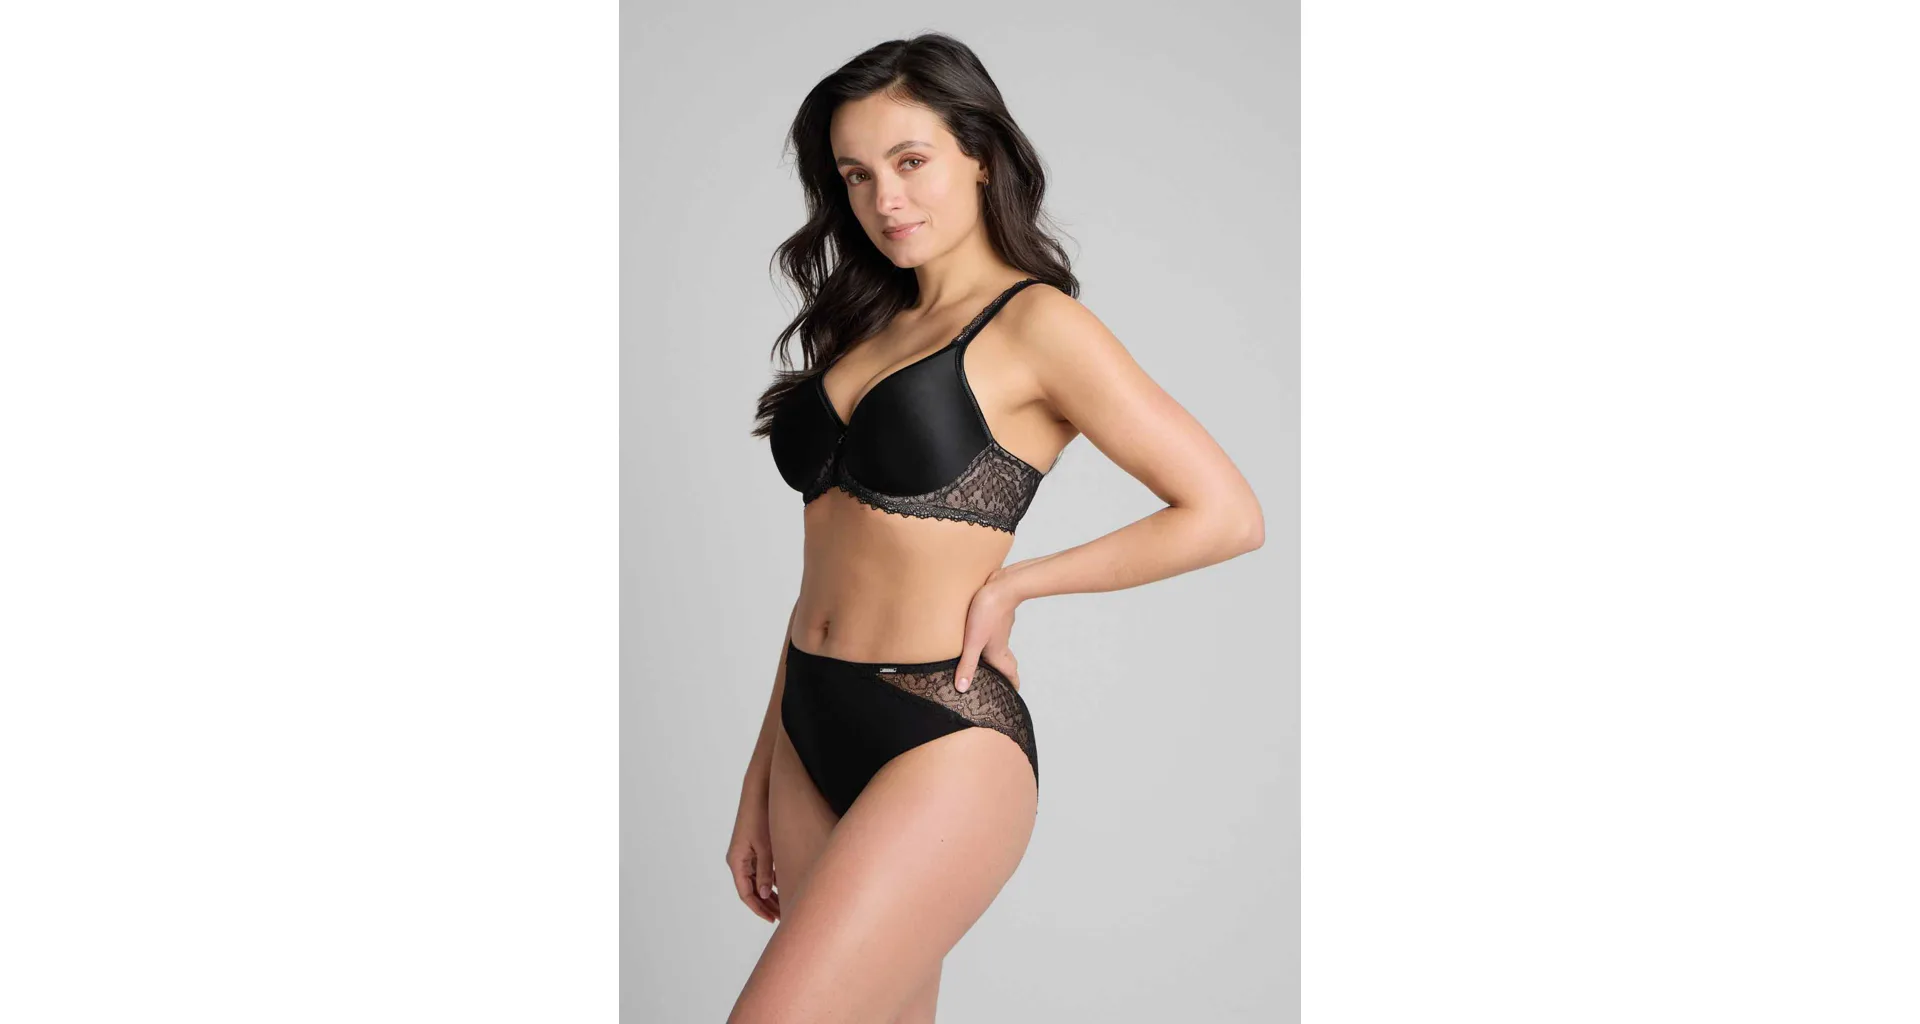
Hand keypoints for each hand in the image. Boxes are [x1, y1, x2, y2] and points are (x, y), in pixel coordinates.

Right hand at [725, 781, 779, 923]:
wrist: (758, 792)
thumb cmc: (760, 817)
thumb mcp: (765, 847)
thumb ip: (765, 871)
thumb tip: (765, 894)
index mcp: (737, 861)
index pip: (745, 893)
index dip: (758, 908)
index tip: (771, 919)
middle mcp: (738, 860)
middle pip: (750, 889)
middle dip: (765, 904)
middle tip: (782, 916)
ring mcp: (745, 854)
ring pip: (756, 880)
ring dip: (768, 893)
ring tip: (784, 905)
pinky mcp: (752, 847)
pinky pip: (759, 869)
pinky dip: (770, 879)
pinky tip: (783, 885)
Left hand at [954, 571, 1021, 693]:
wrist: (1003, 585)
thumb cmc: (988, 612)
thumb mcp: (973, 641)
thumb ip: (967, 665)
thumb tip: (962, 689)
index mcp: (998, 652)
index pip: (1010, 674)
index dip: (1012, 686)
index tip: (1010, 697)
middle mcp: (1001, 642)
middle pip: (1007, 661)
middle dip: (1005, 673)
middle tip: (999, 682)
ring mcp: (1000, 628)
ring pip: (1000, 646)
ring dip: (996, 655)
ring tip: (985, 661)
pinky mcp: (997, 615)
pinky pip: (995, 631)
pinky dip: (990, 638)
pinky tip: (979, 633)